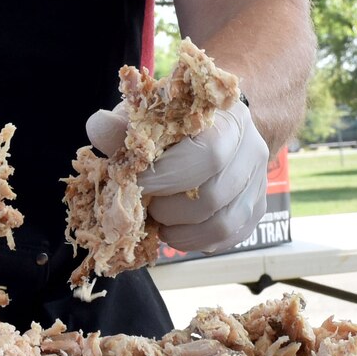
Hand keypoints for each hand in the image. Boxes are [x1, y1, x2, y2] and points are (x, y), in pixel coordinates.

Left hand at [87, 97, 267, 253]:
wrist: (218, 126)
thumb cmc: (176, 120)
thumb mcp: (149, 114)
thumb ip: (124, 125)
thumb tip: (98, 127)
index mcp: (227, 118)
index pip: (207, 154)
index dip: (166, 176)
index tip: (133, 183)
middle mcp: (253, 149)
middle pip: (213, 195)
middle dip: (169, 209)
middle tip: (147, 205)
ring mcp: (258, 182)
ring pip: (223, 224)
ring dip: (182, 232)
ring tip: (160, 221)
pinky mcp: (256, 208)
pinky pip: (229, 238)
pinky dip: (198, 241)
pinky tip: (179, 229)